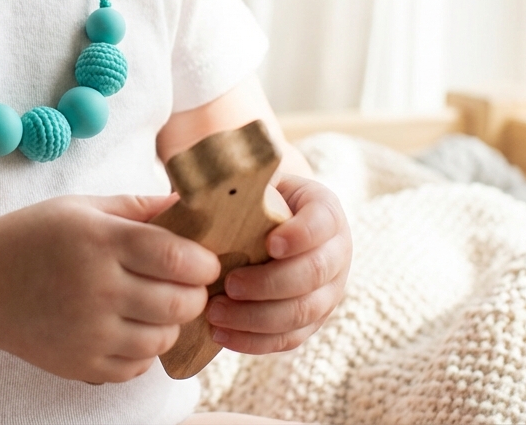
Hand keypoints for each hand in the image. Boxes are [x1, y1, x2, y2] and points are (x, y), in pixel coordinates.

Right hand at [0, 194, 221, 383]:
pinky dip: (143, 351)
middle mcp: (97, 288)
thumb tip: (187, 202)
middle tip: (186, 286)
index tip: (205, 261)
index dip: (204, 262)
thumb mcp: (82, 208)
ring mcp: (89, 331)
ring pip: (162, 339)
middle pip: (179, 303)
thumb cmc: (34, 238)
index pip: (177, 257)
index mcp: (100, 241)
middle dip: (194, 295)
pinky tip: (128, 329)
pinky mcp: (81, 363)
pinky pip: (137, 367)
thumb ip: (137, 207)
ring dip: (169, 324)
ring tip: (154, 307)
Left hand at [205, 172, 350, 353]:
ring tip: (215, 313)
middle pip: (315, 274)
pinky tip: (222, 336)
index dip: (301, 235)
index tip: (271, 243)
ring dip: (258, 317)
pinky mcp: (311, 321)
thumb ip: (232, 186)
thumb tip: (190, 194)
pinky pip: (290, 339)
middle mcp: (336, 253)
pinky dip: (256, 341)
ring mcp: (328, 291)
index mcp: (324, 211)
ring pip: (305, 312)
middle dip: (271, 283)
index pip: (323, 223)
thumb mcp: (250, 184)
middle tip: (229, 284)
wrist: (265, 225)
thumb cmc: (251, 201)